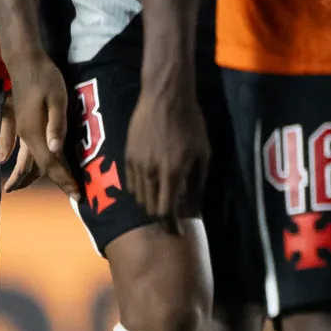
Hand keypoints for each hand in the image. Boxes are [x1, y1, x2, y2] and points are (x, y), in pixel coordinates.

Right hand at [0, 49, 74, 192]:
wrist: (25, 61)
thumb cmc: (45, 78)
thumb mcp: (57, 99)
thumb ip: (57, 125)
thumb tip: (57, 151)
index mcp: (35, 133)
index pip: (51, 164)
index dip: (65, 180)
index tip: (78, 195)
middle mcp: (25, 135)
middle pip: (37, 166)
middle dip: (54, 181)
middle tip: (70, 196)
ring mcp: (20, 129)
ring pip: (25, 158)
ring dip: (26, 175)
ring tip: (22, 188)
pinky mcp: (20, 121)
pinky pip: (15, 145)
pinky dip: (11, 155)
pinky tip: (2, 160)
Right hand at [124, 75, 206, 222]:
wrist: (165, 97)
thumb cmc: (191, 124)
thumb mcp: (203, 153)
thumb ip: (198, 182)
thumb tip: (194, 206)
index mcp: (173, 172)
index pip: (166, 209)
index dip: (170, 224)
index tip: (175, 232)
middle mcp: (151, 171)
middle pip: (150, 206)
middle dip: (159, 215)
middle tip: (168, 219)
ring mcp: (136, 163)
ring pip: (139, 196)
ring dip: (149, 203)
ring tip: (159, 202)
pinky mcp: (127, 155)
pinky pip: (130, 182)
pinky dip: (139, 189)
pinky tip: (149, 186)